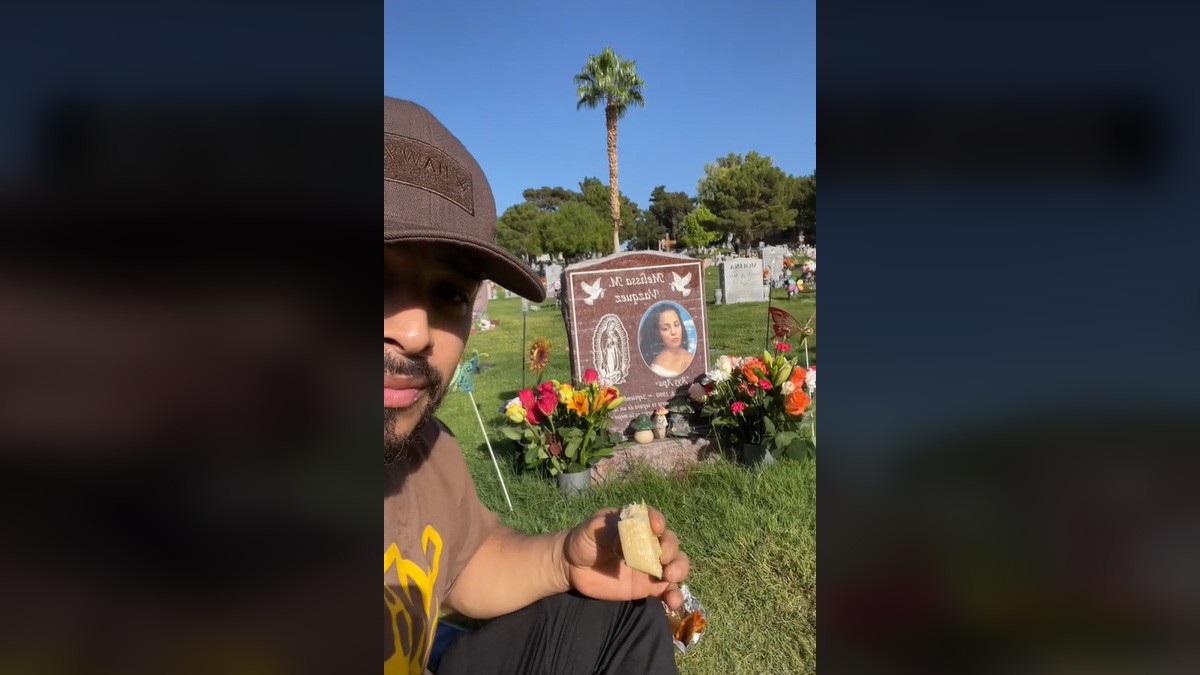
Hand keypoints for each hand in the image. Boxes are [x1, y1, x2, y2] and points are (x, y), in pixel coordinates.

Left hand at [562, 506, 689, 610]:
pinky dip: (674, 596)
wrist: (573, 568)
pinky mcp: (648, 587)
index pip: (654, 519)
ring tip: (670, 577)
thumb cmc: (585, 541)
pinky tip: (673, 602)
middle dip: (671, 549)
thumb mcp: (593, 529)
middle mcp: (649, 543)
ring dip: (679, 570)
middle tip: (662, 559)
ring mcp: (650, 566)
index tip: (656, 529)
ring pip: (675, 565)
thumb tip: (626, 539)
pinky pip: (667, 591)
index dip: (658, 522)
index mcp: (637, 525)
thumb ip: (610, 530)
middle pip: (670, 543)